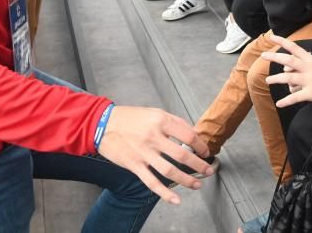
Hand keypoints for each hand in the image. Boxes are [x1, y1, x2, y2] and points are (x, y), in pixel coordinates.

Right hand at [96, 105, 213, 204]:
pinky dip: (165, 193)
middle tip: (209, 170)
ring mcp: (143, 153)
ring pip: (170, 170)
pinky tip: (175, 199)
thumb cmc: (130, 118)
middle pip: (182, 154)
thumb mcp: (154, 112)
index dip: (201, 145)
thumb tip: (193, 134)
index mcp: (161, 121)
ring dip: (187, 180)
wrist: (102, 125)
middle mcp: (153, 137)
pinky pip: (152, 182)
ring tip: (197, 184)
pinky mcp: (134, 165)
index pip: (188, 135)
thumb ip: (174, 122)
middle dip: (199, 165)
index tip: (205, 152)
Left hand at [262, 35, 311, 106]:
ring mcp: (309, 80)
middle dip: (274, 57)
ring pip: (289, 78)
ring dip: (276, 79)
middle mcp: (308, 68)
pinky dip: (287, 101)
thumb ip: (305, 61)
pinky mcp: (311, 93)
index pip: (294, 47)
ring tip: (268, 80)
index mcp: (310, 59)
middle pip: (288, 60)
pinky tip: (279, 104)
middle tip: (263, 55)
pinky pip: (296, 97)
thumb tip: (287, 67)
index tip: (271, 37)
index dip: (282, 41)